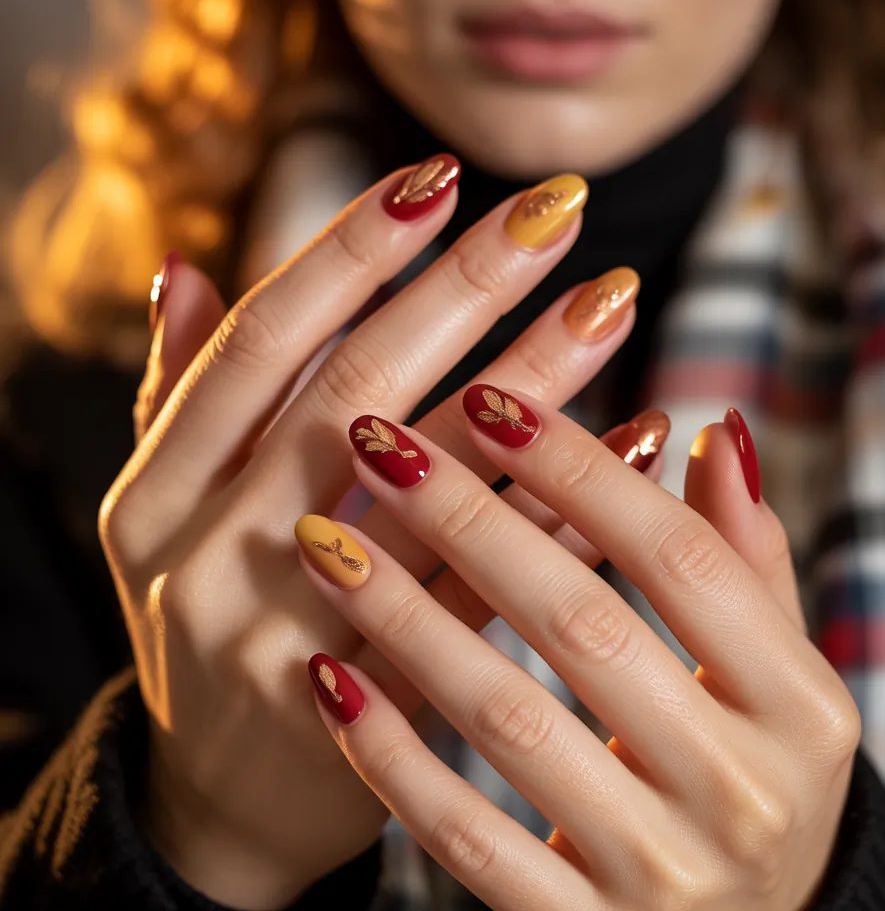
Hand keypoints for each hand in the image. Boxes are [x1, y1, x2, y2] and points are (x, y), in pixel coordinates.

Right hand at [102, 161, 642, 907]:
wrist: (222, 802)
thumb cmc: (204, 617)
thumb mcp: (162, 509)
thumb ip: (180, 392)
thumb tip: (187, 262)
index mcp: (158, 492)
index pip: (265, 343)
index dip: (350, 251)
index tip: (439, 173)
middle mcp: (213, 558)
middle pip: (356, 394)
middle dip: (465, 290)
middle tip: (563, 210)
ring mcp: (292, 639)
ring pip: (433, 494)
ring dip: (532, 388)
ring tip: (614, 302)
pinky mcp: (379, 708)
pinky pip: (487, 597)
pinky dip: (564, 519)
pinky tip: (635, 444)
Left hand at [304, 388, 861, 910]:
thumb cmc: (752, 767)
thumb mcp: (781, 673)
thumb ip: (750, 560)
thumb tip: (719, 432)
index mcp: (801, 707)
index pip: (682, 559)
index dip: (585, 472)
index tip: (494, 395)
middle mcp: (741, 790)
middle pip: (584, 622)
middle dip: (469, 519)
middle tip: (377, 440)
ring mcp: (658, 873)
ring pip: (508, 719)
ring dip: (406, 619)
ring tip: (326, 540)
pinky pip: (465, 839)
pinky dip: (393, 754)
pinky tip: (328, 675)